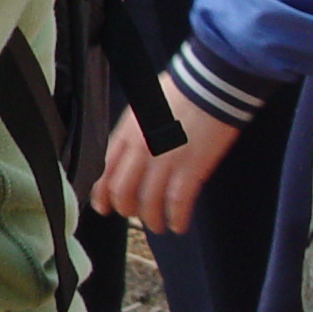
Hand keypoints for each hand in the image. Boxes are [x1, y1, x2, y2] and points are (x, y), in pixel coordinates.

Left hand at [89, 72, 242, 235]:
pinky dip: (177, 217)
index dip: (102, 195)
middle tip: (134, 217)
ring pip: (149, 202)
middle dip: (126, 209)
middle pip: (123, 191)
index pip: (105, 171)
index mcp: (127, 134)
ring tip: (159, 226)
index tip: (104, 207)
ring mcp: (165, 160)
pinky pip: (178, 202)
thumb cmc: (179, 94)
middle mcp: (141, 150)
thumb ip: (132, 134)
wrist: (210, 85)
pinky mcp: (192, 168)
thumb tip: (125, 156)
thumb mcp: (142, 111)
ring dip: (152, 219)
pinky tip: (179, 225)